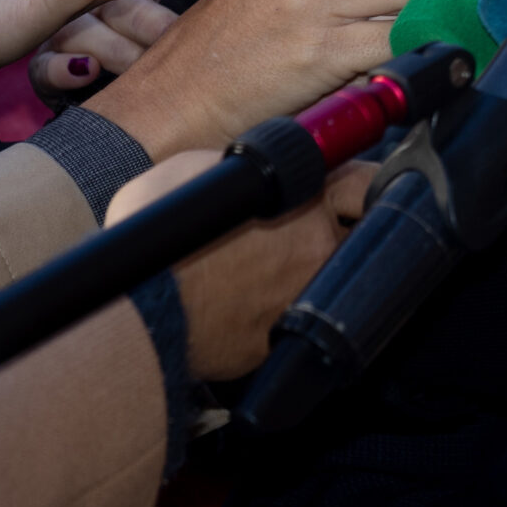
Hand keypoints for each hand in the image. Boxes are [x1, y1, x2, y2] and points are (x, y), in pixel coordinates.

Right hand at [108, 149, 375, 380]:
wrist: (137, 312)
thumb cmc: (160, 239)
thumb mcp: (199, 171)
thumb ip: (248, 168)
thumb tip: (260, 170)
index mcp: (307, 198)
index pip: (368, 180)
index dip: (363, 182)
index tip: (355, 186)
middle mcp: (320, 247)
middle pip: (360, 233)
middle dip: (343, 228)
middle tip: (309, 229)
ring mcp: (307, 296)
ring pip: (330, 277)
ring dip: (308, 270)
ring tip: (263, 269)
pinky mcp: (283, 338)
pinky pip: (293, 317)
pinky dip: (276, 309)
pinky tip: (243, 304)